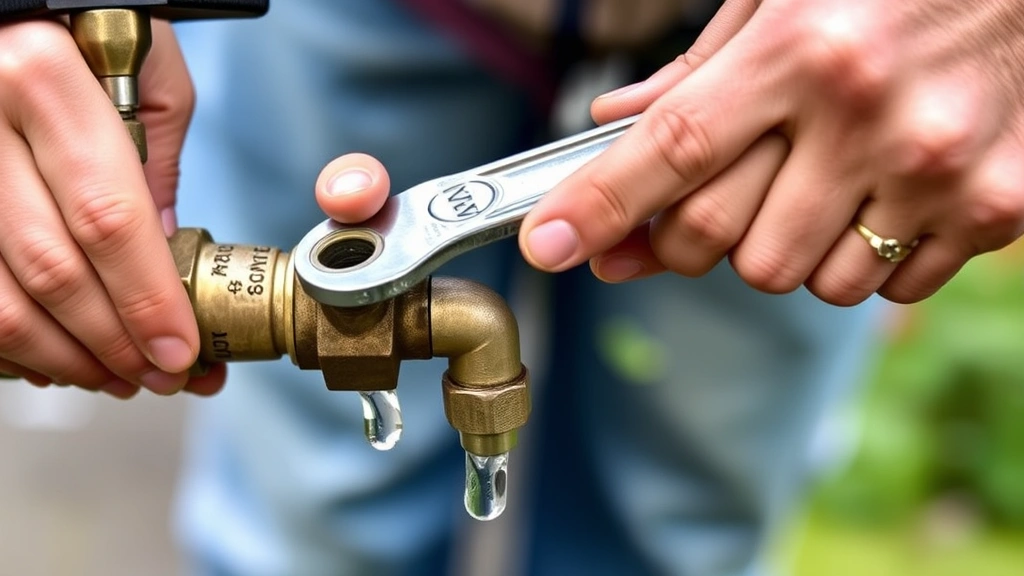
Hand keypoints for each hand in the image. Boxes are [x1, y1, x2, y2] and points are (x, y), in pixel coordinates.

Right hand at [0, 19, 222, 397]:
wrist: (3, 6)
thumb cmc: (85, 27)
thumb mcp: (142, 68)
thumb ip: (156, 157)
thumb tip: (164, 252)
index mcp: (43, 78)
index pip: (106, 216)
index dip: (145, 299)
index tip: (181, 350)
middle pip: (51, 269)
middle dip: (113, 343)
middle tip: (158, 377)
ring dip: (61, 356)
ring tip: (115, 377)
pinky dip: (8, 340)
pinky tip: (51, 355)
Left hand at [518, 0, 1023, 305]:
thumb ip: (698, 68)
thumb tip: (615, 121)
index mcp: (802, 48)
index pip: (671, 148)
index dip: (596, 205)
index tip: (548, 245)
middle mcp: (865, 113)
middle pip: (720, 241)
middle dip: (686, 240)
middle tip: (696, 207)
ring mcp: (933, 170)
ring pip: (800, 280)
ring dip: (781, 251)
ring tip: (813, 186)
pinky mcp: (994, 209)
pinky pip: (884, 289)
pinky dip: (860, 260)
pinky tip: (876, 198)